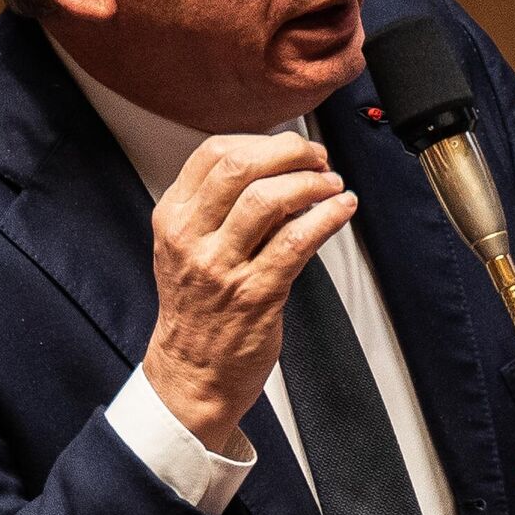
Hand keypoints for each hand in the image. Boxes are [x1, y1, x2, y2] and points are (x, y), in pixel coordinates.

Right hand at [143, 133, 356, 452]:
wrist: (192, 373)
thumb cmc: (198, 310)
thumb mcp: (188, 248)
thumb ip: (221, 209)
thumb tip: (279, 169)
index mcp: (173, 219)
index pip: (212, 153)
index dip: (260, 140)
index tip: (288, 147)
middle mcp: (192, 238)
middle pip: (240, 166)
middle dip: (288, 152)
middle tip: (316, 158)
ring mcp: (222, 267)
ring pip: (268, 199)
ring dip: (310, 183)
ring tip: (331, 184)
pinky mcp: (255, 294)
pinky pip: (296, 242)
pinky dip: (326, 217)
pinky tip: (341, 209)